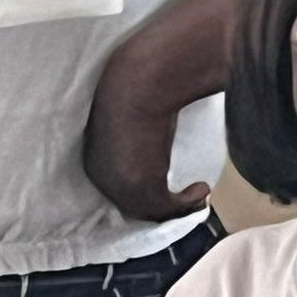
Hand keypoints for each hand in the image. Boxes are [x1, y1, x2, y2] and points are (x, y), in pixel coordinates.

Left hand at [83, 45, 211, 222]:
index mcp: (94, 163)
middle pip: (135, 206)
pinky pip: (170, 206)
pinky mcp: (147, 188)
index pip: (119, 191)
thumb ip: (129, 142)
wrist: (138, 85)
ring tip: (200, 195)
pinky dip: (188, 202)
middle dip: (163, 207)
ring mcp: (123, 188)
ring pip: (153, 211)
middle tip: (188, 201)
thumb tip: (146, 145)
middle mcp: (103, 181)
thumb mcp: (125, 123)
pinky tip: (203, 188)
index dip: (145, 195)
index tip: (167, 191)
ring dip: (179, 208)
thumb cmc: (132, 92)